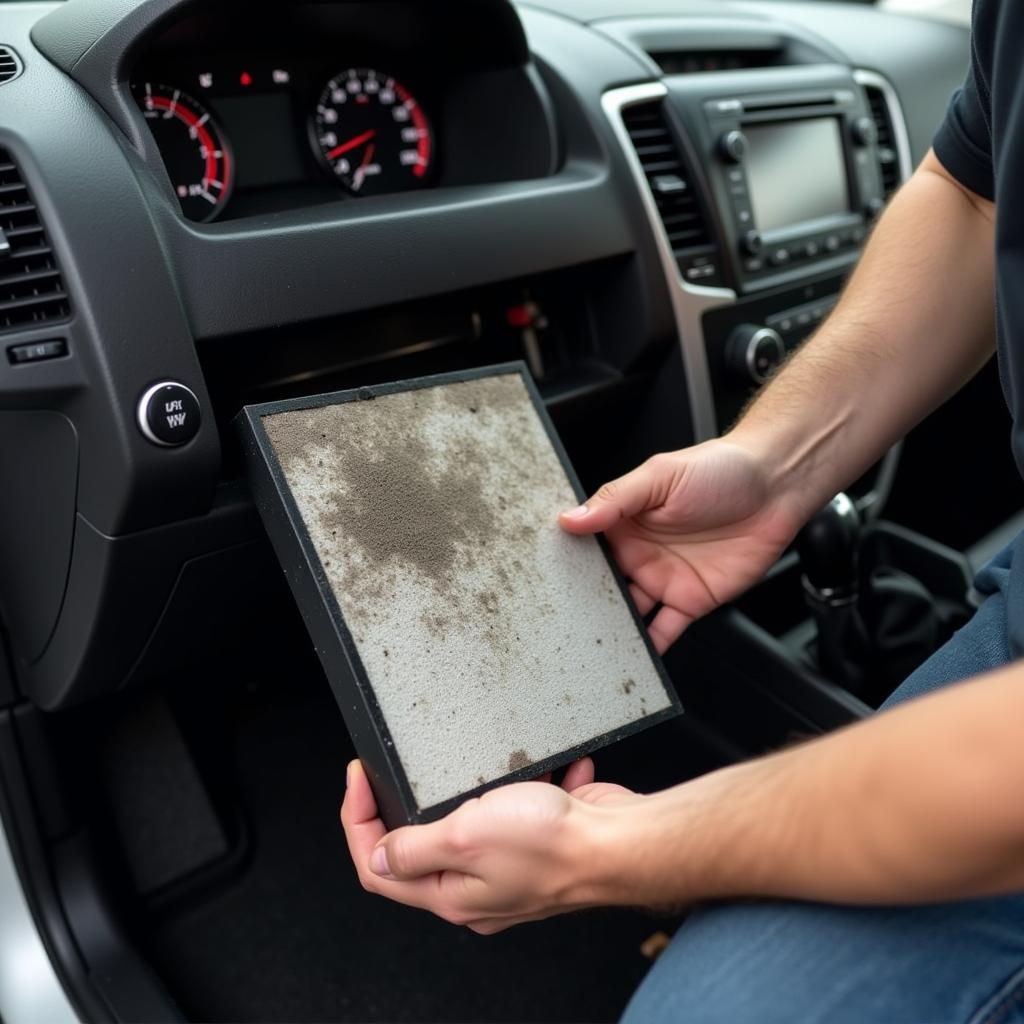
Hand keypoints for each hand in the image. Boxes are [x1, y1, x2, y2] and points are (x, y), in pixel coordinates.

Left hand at [340, 758, 639, 933]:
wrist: (620, 843)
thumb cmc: (552, 846)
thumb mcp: (465, 837)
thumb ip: (414, 847)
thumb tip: (379, 857)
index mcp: (450, 895)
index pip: (377, 869)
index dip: (358, 821)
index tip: (359, 778)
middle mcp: (476, 889)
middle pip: (417, 849)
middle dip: (407, 805)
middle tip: (396, 767)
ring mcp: (507, 867)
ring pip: (468, 825)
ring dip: (471, 790)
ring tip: (476, 765)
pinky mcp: (536, 842)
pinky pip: (516, 807)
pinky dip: (524, 782)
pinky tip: (540, 770)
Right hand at [559, 438, 802, 651]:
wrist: (777, 485)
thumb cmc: (721, 468)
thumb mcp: (660, 476)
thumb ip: (616, 499)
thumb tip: (570, 518)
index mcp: (624, 521)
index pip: (585, 546)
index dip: (566, 562)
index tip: (543, 580)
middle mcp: (639, 552)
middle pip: (601, 586)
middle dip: (580, 604)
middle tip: (559, 624)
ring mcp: (664, 578)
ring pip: (628, 613)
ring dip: (611, 630)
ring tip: (588, 650)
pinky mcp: (691, 600)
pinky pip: (665, 629)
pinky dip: (649, 649)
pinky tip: (634, 662)